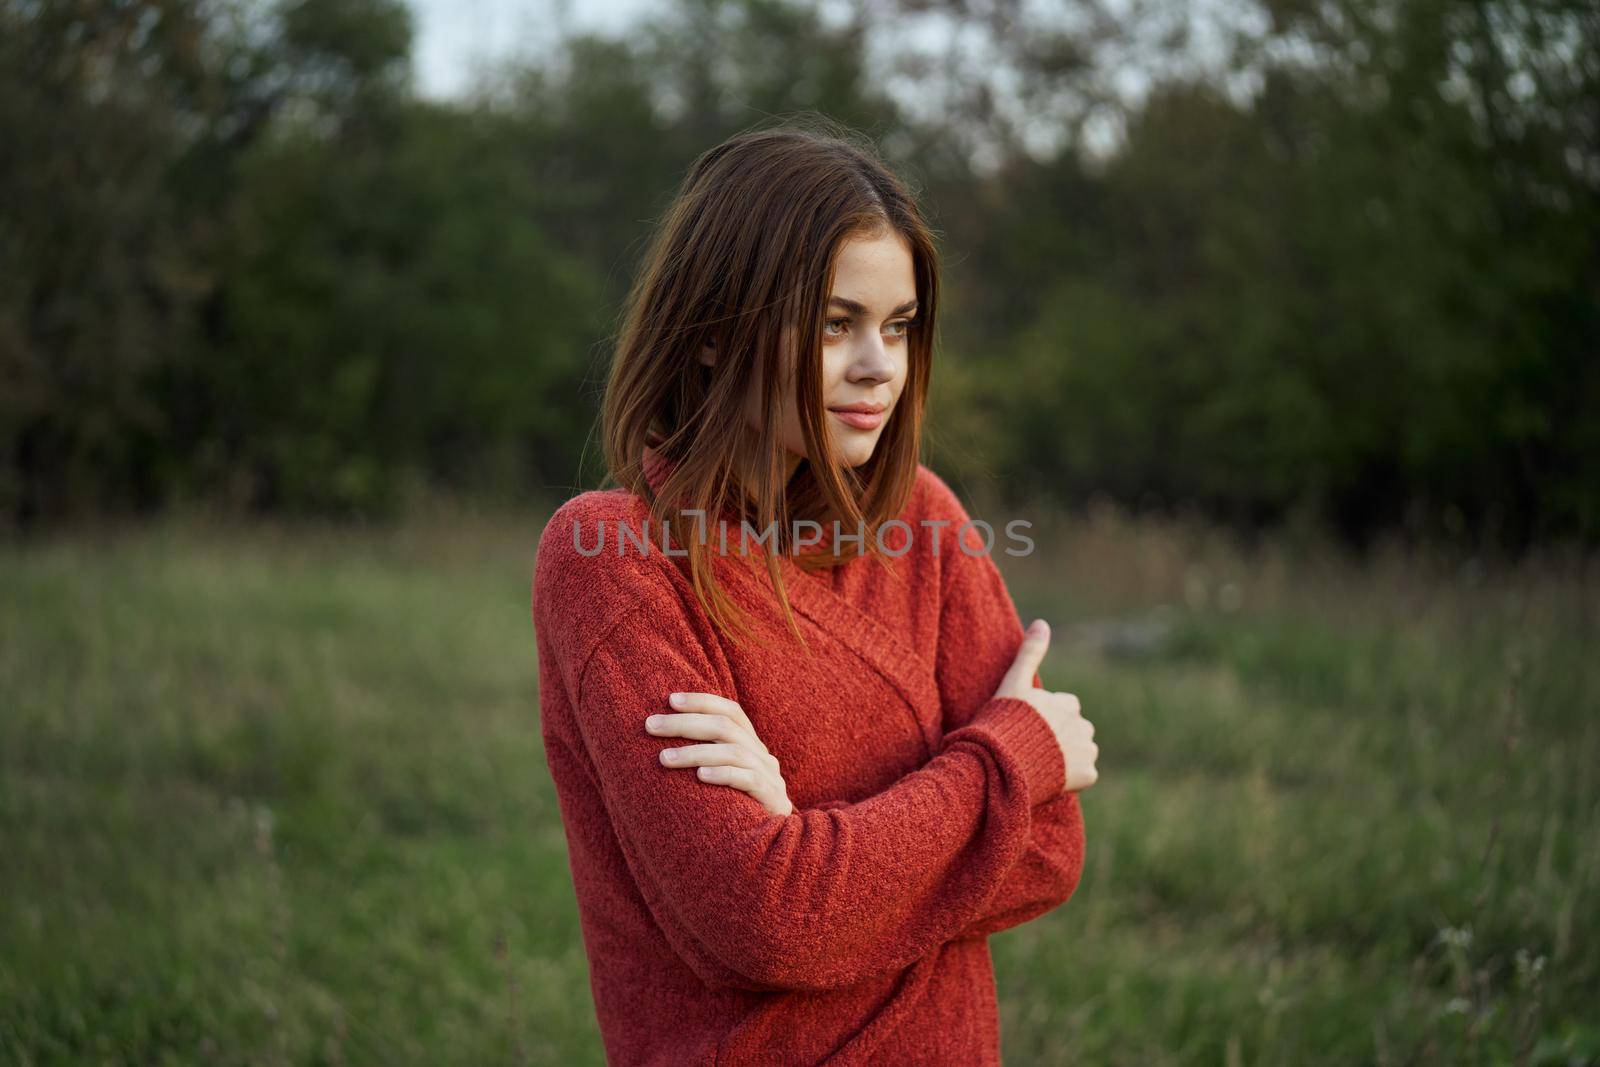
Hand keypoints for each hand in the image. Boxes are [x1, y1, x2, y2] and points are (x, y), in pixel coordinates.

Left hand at [645, 692, 793, 815]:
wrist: (776, 848)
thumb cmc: (738, 811)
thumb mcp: (725, 779)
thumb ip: (707, 758)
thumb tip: (662, 740)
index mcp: (752, 745)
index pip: (730, 711)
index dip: (702, 701)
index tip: (669, 700)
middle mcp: (762, 756)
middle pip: (725, 727)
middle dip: (684, 723)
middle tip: (651, 725)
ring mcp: (770, 777)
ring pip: (733, 752)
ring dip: (695, 751)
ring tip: (664, 758)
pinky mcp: (773, 800)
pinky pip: (748, 780)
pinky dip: (723, 774)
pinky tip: (700, 776)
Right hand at [994, 620, 1098, 791]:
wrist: (1000, 763)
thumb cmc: (1003, 722)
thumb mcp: (1013, 684)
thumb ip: (1030, 653)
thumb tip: (1042, 622)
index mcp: (1067, 704)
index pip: (1066, 707)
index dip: (1047, 716)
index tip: (1028, 724)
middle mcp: (1082, 726)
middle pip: (1077, 729)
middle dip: (1062, 736)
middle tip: (1034, 745)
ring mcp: (1086, 752)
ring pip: (1084, 751)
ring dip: (1070, 756)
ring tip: (1041, 762)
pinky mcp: (1087, 775)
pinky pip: (1086, 775)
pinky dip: (1073, 778)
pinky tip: (1050, 776)